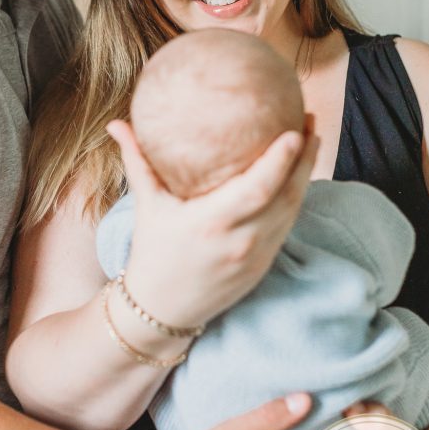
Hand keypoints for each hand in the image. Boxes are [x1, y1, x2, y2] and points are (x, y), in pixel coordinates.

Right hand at [107, 120, 317, 327]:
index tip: (294, 131)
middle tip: (310, 121)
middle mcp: (240, 241)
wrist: (161, 309)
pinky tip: (299, 172)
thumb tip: (116, 124)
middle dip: (305, 157)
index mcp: (211, 224)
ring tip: (312, 139)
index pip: (257, 188)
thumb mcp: (146, 205)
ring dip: (306, 173)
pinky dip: (296, 196)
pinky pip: (288, 224)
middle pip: (286, 195)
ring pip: (293, 209)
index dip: (280, 160)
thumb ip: (136, 161)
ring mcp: (256, 255)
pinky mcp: (265, 264)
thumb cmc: (152, 252)